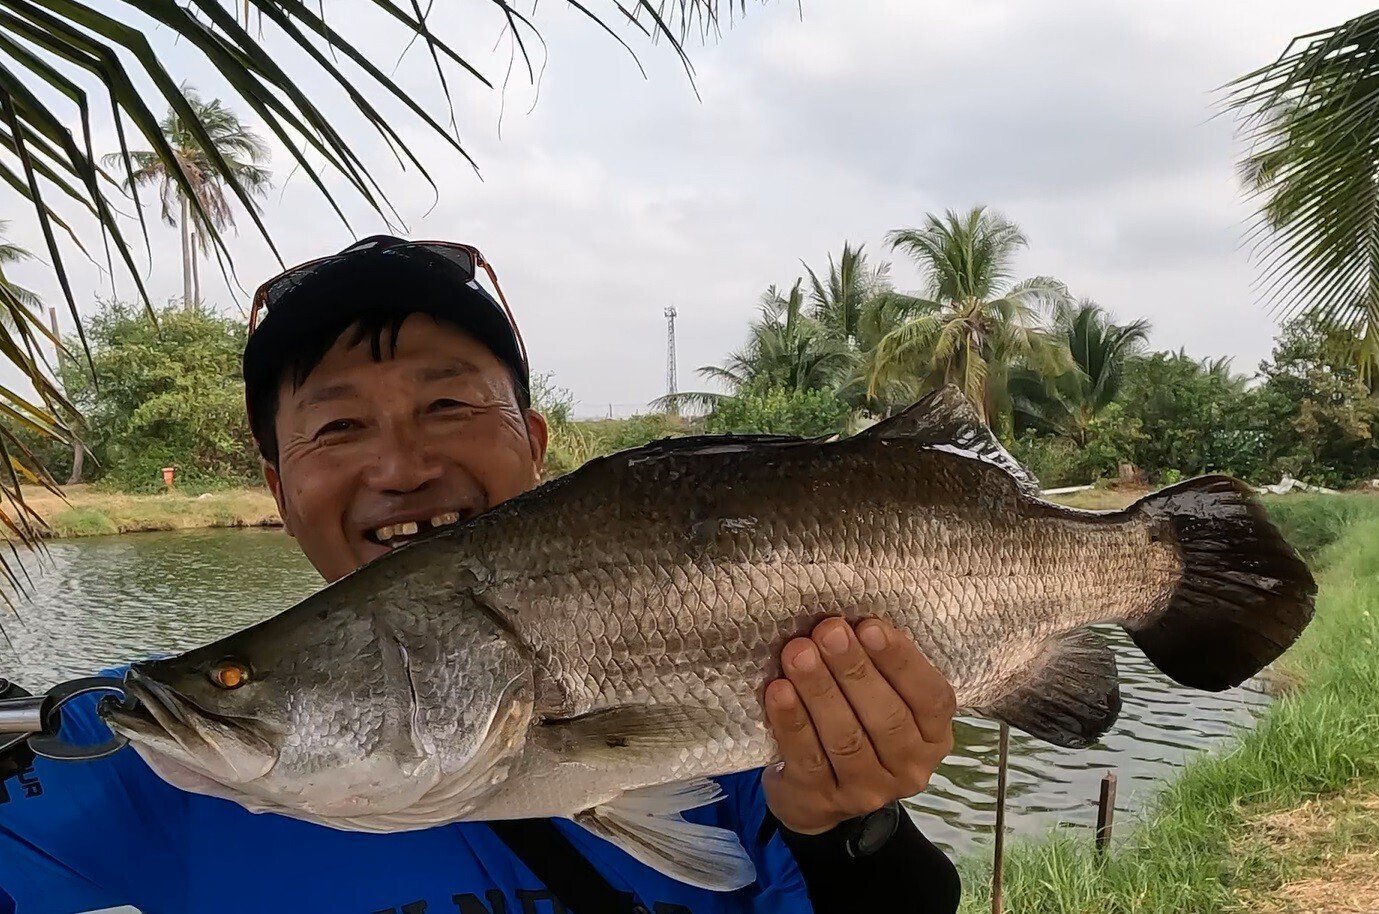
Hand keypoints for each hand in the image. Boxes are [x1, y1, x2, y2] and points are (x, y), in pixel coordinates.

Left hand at [762, 616, 955, 835]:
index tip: (869, 625)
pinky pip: (808, 758)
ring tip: (798, 653)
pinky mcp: (823, 800)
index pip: (930, 697)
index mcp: (934, 735)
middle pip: (886, 717)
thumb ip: (878, 666)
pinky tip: (779, 691)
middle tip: (828, 631)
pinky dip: (793, 722)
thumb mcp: (883, 698)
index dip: (901, 660)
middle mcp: (910, 767)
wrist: (820, 794)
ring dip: (820, 691)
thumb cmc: (858, 724)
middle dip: (854, 670)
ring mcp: (868, 790)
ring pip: (846, 738)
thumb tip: (848, 620)